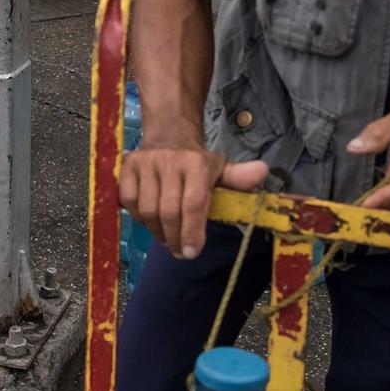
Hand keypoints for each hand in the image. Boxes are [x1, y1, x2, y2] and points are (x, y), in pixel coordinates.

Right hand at [121, 143, 270, 261]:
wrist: (169, 137)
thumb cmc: (198, 164)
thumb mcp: (221, 170)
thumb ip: (239, 178)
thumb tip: (263, 171)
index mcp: (197, 164)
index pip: (193, 204)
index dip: (192, 232)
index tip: (192, 253)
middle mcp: (169, 161)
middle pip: (168, 212)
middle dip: (175, 238)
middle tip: (179, 251)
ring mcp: (145, 163)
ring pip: (147, 211)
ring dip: (157, 231)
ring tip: (167, 238)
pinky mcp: (126, 167)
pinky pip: (129, 203)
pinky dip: (139, 218)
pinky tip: (151, 221)